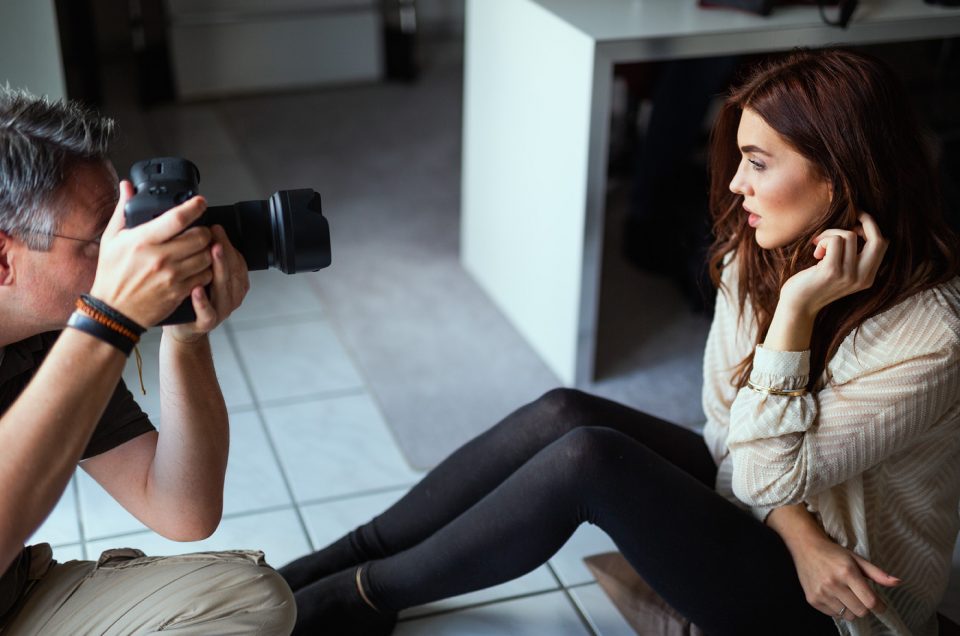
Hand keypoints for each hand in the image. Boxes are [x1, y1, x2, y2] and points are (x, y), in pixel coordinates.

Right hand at [90, 181, 213, 326]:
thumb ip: (123, 211)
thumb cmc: (113, 275)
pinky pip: (205, 275)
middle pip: (200, 236)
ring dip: (207, 250)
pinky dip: (206, 269)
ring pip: (206, 256)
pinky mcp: (179, 291)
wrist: (114, 311)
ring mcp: (172, 275)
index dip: (194, 207)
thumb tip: (127, 187)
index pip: (177, 218)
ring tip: (199, 249)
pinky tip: (197, 267)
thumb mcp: (111, 239)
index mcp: (142, 240)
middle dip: (204, 231)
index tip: (200, 202)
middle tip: (200, 231)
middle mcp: (159, 257)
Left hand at [165, 224, 249, 343]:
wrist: (184, 328)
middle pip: (233, 272)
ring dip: (219, 270)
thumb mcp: (205, 275)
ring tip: (211, 253)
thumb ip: (208, 257)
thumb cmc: (191, 299)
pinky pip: (208, 313)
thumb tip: (203, 229)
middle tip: (215, 235)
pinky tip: (196, 289)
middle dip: (224, 252)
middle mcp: (231, 296)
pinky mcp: (206, 323)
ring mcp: (221, 310)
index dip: (228, 244)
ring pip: (224, 290)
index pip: (238, 261)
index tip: (216, 229)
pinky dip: (203, 302)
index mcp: (235, 283)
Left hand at [778, 212, 888, 317]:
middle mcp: (863, 278)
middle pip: (877, 239)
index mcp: (868, 277)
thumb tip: (857, 227)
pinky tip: (816, 251)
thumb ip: (853, 257)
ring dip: (831, 233)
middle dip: (866, 221)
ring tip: (819, 246)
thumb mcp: (841, 271)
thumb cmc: (815, 284)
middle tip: (850, 216)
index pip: (883, 244)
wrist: (797, 306)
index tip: (858, 218)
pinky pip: (834, 240)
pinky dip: (823, 239)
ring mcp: (849, 275)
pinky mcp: (832, 271)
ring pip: (849, 236)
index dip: (872, 227)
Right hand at [793, 533, 900, 620]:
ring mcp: (821, 593)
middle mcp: (833, 583)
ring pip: (848, 615)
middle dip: (864, 606)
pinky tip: (834, 595)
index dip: (879, 606)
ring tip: (845, 595)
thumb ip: (878, 574)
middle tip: (860, 596)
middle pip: (861, 611)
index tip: (880, 605)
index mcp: (847, 572)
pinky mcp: (813, 599)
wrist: (806, 548)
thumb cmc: (833, 553)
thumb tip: (898, 582)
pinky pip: (834, 615)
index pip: (870, 601)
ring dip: (850, 608)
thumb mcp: (857, 559)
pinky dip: (837, 608)